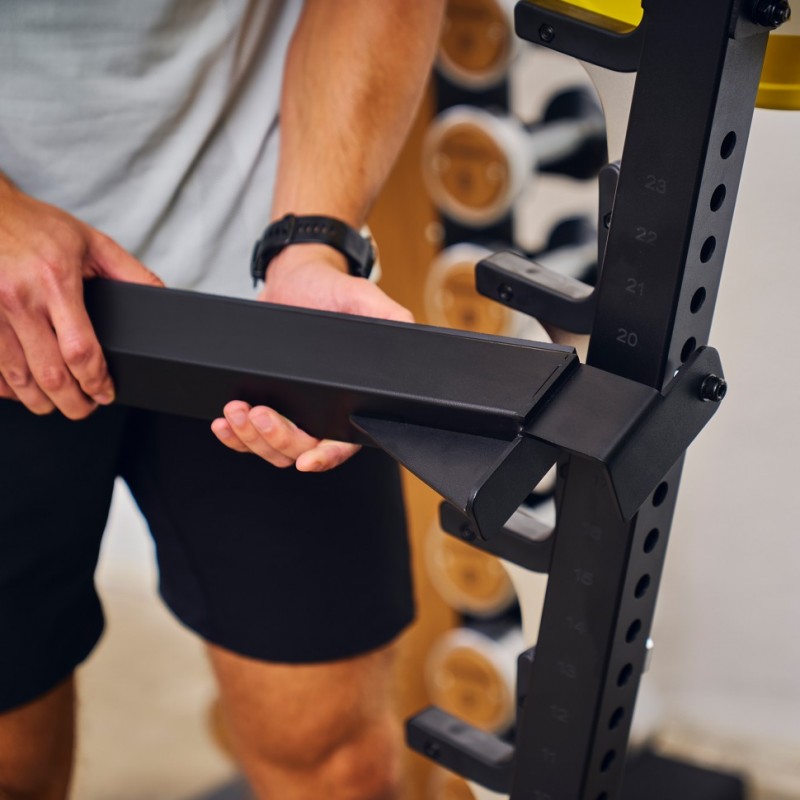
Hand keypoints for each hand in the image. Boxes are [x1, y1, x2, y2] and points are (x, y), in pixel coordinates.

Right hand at [0, 176, 162, 417]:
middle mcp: (20, 298)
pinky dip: (7, 388)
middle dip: (73, 403)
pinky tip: (23, 390)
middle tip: (86, 408)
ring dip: (41, 401)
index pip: (81, 350)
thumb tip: (162, 299)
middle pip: (50, 374)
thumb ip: (129, 272)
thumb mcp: (91, 241)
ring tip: (58, 404)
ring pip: (17, 378)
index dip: (97, 382)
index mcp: (56, 280)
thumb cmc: (37, 225)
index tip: (106, 393)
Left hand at [211, 245, 413, 470]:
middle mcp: (323, 411)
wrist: (294, 277)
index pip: (344, 441)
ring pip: (272, 449)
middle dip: (278, 440)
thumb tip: (408, 333)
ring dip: (251, 438)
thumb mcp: (363, 298)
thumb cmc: (332, 289)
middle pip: (301, 449)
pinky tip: (223, 423)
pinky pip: (248, 437)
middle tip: (260, 413)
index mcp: (353, 398)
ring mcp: (292, 411)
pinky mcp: (265, 403)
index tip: (307, 459)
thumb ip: (390, 317)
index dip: (327, 456)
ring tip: (236, 410)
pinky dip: (233, 437)